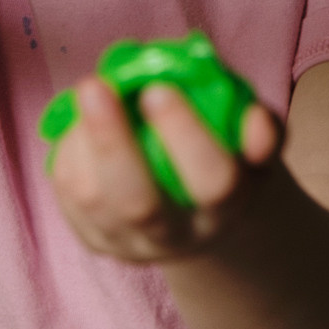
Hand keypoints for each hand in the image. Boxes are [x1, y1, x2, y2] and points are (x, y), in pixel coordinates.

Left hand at [50, 75, 282, 262]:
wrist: (198, 213)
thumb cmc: (228, 158)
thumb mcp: (256, 144)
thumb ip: (261, 129)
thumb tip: (253, 119)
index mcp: (224, 208)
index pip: (212, 182)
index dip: (186, 135)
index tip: (158, 87)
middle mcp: (177, 235)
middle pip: (140, 205)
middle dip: (112, 142)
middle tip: (95, 84)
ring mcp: (130, 243)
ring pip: (93, 201)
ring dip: (81, 140)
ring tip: (91, 92)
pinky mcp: (94, 239)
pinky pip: (68, 196)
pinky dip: (67, 152)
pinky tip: (79, 122)